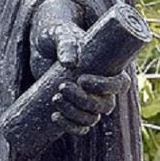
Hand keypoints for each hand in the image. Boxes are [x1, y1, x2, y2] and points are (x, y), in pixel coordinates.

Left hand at [29, 0, 128, 136]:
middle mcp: (101, 87)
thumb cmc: (56, 33)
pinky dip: (69, 126)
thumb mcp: (60, 33)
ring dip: (74, 114)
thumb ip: (65, 42)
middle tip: (62, 87)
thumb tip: (70, 63)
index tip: (83, 80)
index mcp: (108, 67)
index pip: (120, 84)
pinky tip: (55, 116)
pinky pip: (79, 127)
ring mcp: (87, 100)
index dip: (106, 86)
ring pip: (91, 118)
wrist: (40, 44)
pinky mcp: (73, 109)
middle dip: (84, 101)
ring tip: (55, 98)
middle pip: (105, 106)